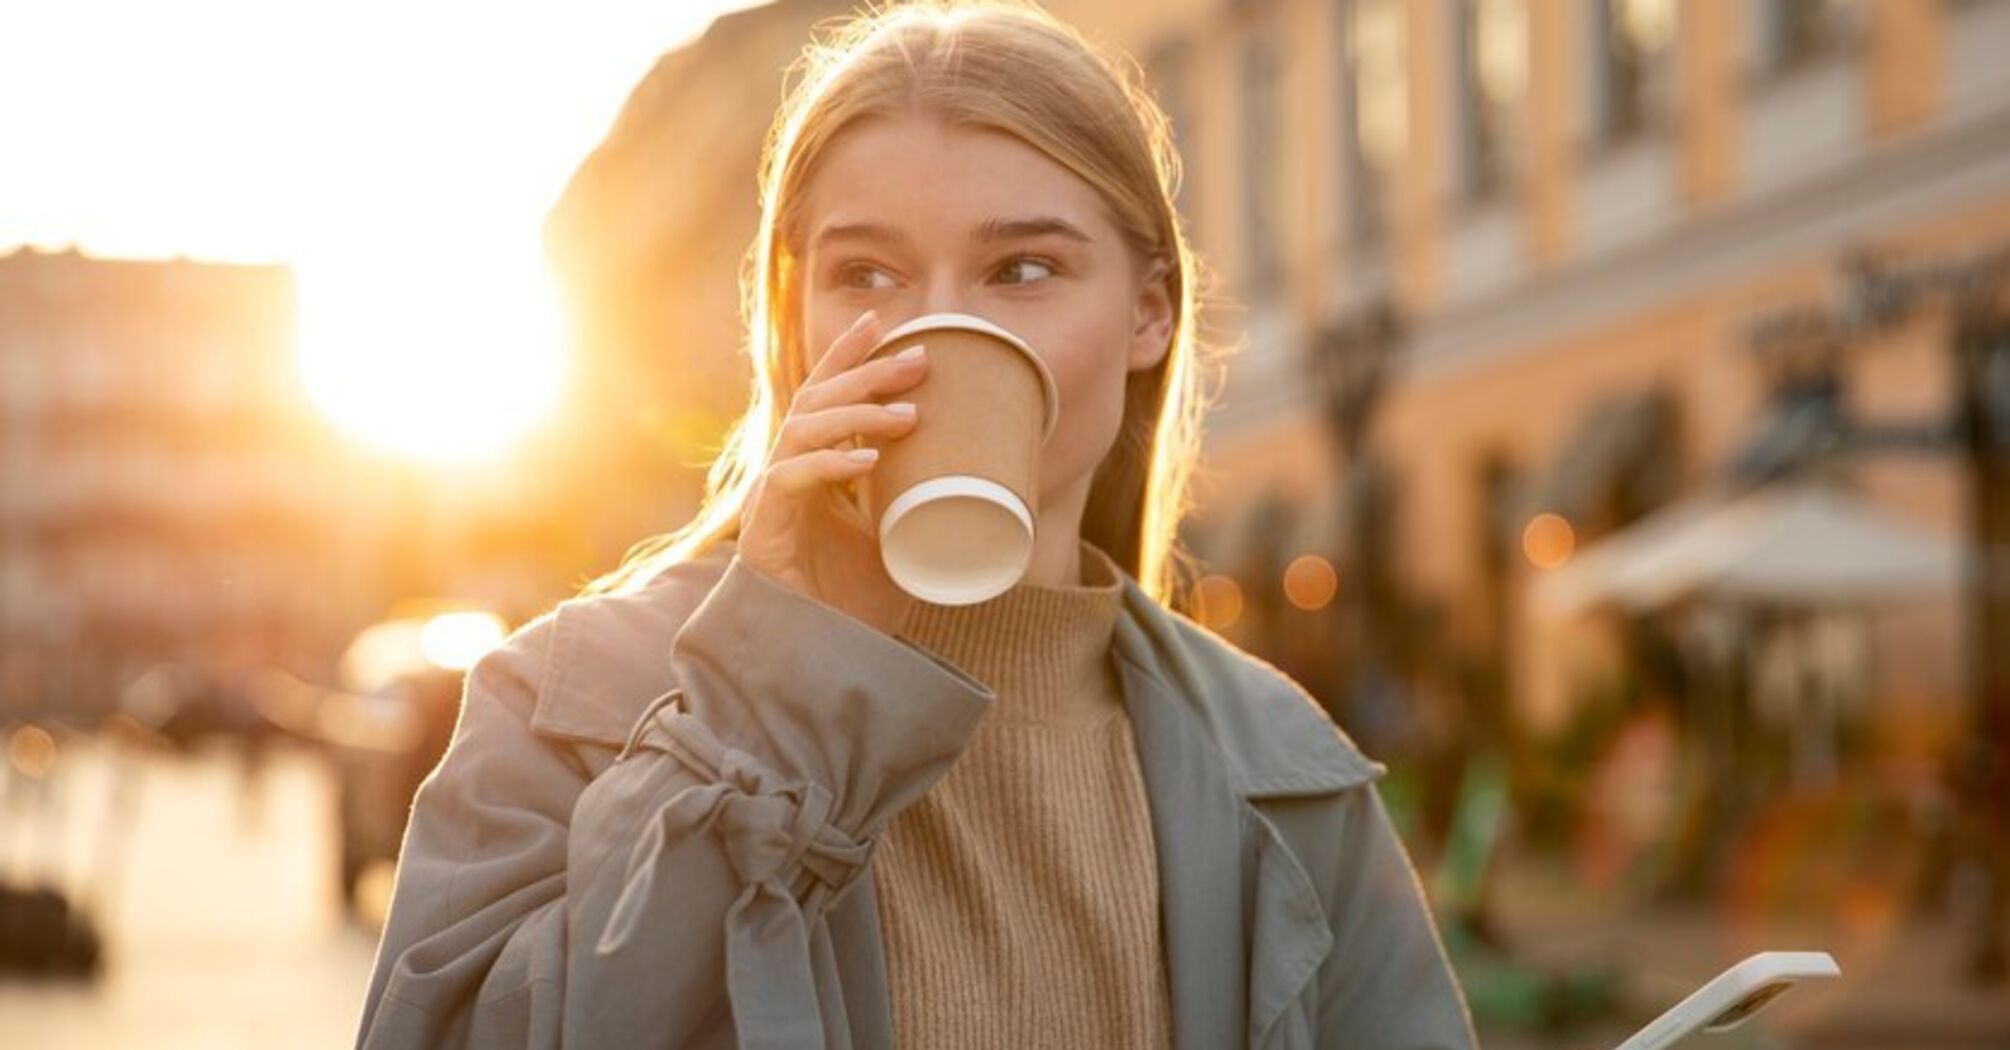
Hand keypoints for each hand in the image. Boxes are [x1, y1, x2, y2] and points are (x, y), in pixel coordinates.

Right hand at [738, 309, 929, 635]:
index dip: (847, 355)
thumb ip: (921, 507)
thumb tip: (984, 482)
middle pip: (818, 400)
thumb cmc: (853, 601)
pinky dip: (831, 466)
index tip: (883, 322)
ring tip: (908, 416)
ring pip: (804, 430)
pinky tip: (869, 463)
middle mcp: (789, 471)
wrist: (819, 657)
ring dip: (857, 416)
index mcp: (817, 467)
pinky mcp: (765, 528)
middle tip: (918, 360)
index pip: (826, 395)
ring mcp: (773, 497)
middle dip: (866, 373)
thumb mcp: (900, 540)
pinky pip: (792, 481)